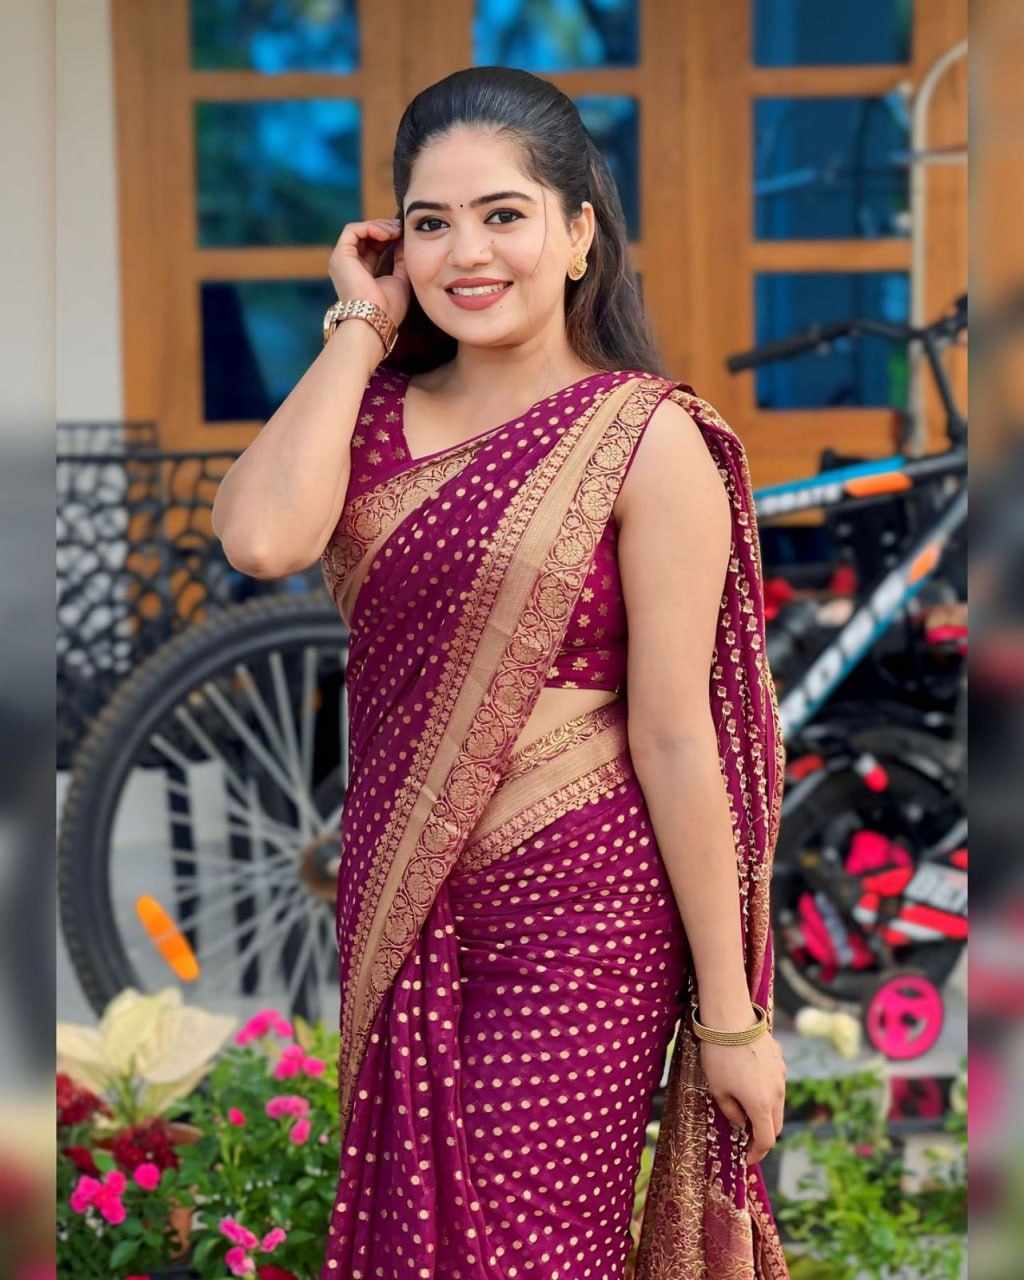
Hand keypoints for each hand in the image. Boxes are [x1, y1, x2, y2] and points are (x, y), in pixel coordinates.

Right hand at [328, 217, 411, 329]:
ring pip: (359, 231)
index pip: (375, 247)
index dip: (390, 237)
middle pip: (367, 237)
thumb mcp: (400, 280)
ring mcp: (342, 261)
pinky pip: (352, 230)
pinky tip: (386, 234)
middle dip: (386, 229)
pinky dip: (370, 227)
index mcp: (362, 274)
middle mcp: (349, 266)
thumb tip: (405, 240)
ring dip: (380, 227)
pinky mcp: (340, 255)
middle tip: (401, 229)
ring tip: (395, 231)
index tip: (404, 235)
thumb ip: (401, 260)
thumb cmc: (388, 309)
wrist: (376, 320)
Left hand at [699, 1030, 786, 1164]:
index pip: (766, 1140)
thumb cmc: (720, 1057)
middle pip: (776, 1123)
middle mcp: (777, 1093)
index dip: (757, 1153)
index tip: (746, 1158)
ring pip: (777, 1102)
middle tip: (747, 1137)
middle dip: (763, 1134)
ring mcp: (781, 1075)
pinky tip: (748, 1080)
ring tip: (746, 1108)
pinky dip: (765, 1090)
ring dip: (765, 1111)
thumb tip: (741, 1122)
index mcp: (762, 1106)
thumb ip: (731, 1112)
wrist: (731, 1019)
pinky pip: (774, 1081)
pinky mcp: (779, 1059)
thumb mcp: (718, 1089)